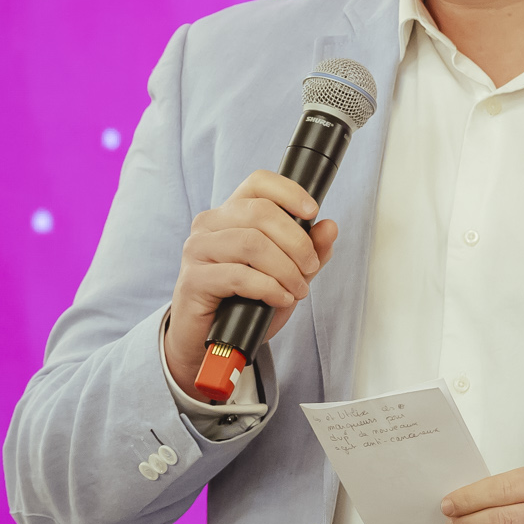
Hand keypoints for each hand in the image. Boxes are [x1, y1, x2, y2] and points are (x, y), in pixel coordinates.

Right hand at [164, 171, 341, 387]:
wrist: (209, 341)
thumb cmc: (244, 302)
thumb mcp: (286, 273)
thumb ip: (308, 250)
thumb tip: (329, 227)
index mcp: (232, 213)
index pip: (258, 183)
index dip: (289, 192)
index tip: (313, 211)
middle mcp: (210, 224)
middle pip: (261, 213)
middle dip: (297, 242)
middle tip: (310, 267)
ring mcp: (198, 250)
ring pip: (252, 243)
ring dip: (286, 269)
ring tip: (297, 289)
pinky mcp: (193, 279)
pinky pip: (239, 275)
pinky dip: (269, 288)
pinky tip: (279, 299)